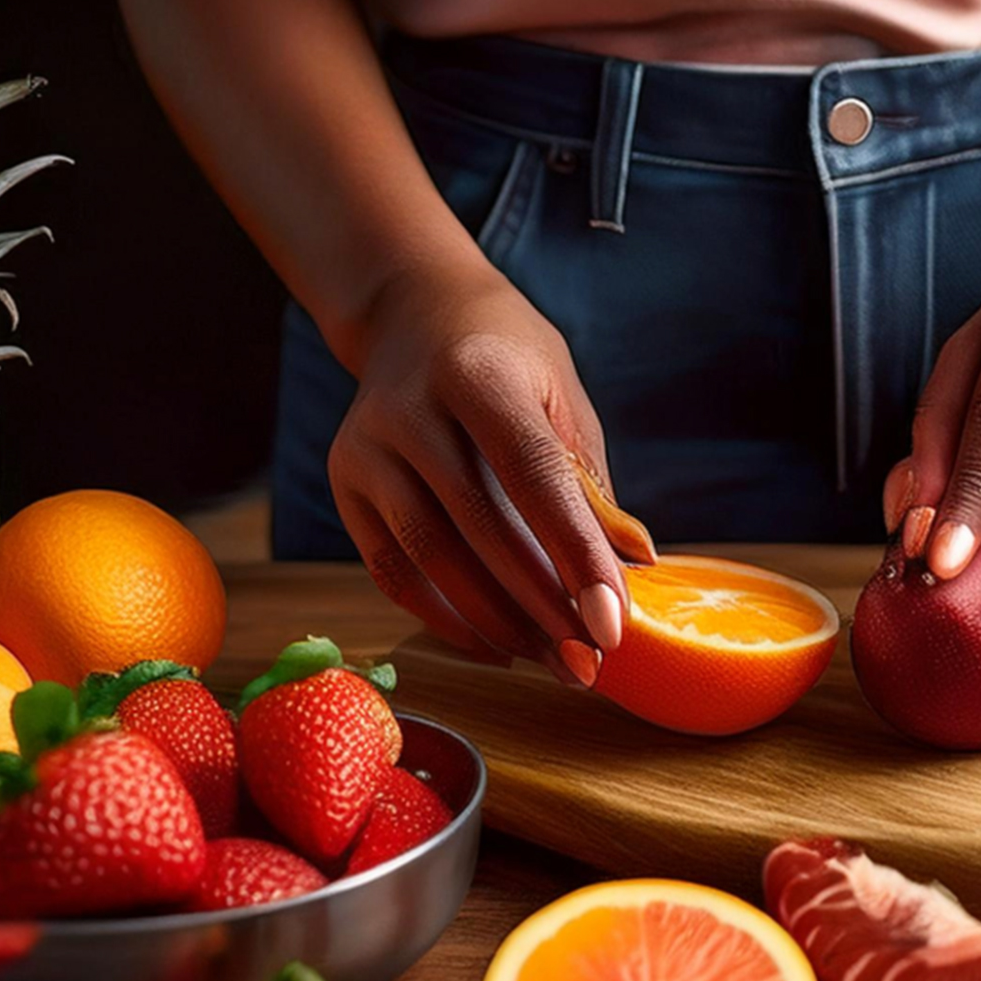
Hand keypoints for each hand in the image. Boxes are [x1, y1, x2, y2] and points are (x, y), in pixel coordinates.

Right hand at [328, 262, 629, 684]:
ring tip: (552, 662)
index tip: (613, 624)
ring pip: (429, 557)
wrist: (416, 316)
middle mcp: (409, 407)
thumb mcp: (563, 399)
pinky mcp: (343, 482)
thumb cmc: (509, 361)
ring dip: (497, 623)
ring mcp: (366, 446)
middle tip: (589, 664)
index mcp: (479, 372)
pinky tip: (498, 645)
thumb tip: (637, 562)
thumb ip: (591, 483)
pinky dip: (446, 618)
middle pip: (479, 525)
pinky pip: (391, 570)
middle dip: (542, 608)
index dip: (576, 554)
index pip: (534, 475)